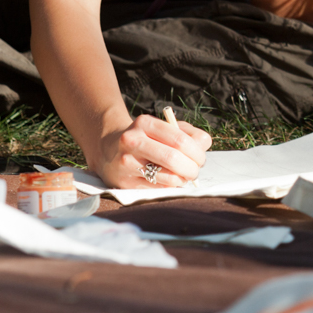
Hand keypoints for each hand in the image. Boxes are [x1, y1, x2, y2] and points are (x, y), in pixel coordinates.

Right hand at [94, 113, 211, 188]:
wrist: (109, 149)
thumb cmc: (147, 139)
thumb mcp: (164, 128)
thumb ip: (189, 134)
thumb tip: (203, 146)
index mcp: (144, 123)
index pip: (180, 140)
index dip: (197, 152)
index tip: (201, 158)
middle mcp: (132, 141)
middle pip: (173, 158)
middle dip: (192, 168)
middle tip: (195, 170)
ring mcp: (126, 163)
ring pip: (168, 177)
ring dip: (183, 180)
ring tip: (183, 176)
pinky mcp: (125, 182)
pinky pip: (159, 189)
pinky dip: (170, 187)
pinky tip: (169, 180)